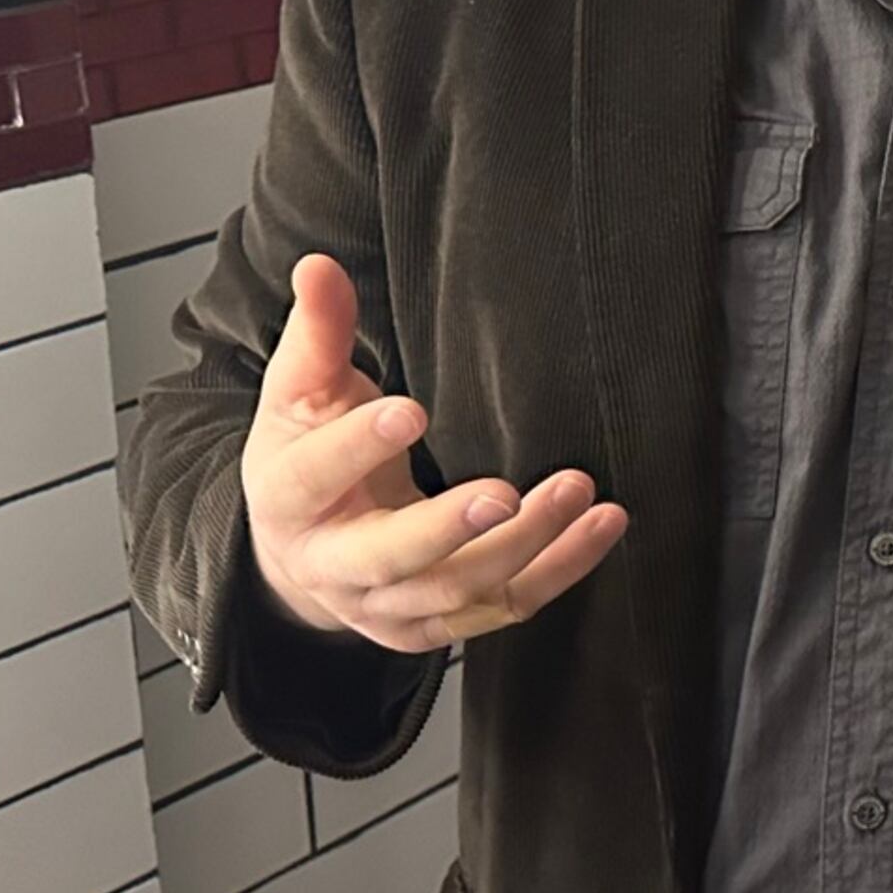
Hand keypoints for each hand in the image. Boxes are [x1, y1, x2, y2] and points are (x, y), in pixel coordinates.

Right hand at [239, 254, 626, 654]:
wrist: (304, 549)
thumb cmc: (306, 453)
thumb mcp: (298, 393)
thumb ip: (318, 333)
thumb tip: (318, 264)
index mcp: (290, 501)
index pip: (315, 476)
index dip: (358, 446)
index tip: (412, 411)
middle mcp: (337, 568)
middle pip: (392, 558)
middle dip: (450, 529)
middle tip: (506, 494)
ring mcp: (389, 608)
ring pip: (460, 588)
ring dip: (527, 545)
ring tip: (577, 491)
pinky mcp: (437, 628)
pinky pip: (507, 606)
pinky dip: (560, 570)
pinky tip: (602, 525)